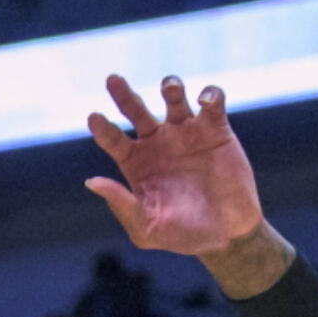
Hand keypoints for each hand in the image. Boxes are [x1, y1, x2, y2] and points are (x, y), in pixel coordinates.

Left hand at [84, 75, 262, 254]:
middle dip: (124, 94)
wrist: (227, 236)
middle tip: (113, 80)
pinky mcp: (216, 130)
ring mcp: (186, 133)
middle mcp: (158, 143)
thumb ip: (121, 204)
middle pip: (136, 110)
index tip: (94, 118)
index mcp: (137, 164)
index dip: (103, 128)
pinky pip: (212, 102)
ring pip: (173, 97)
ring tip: (170, 89)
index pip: (114, 140)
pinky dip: (210, 95)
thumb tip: (90, 181)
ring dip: (170, 87)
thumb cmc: (183, 236)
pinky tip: (205, 102)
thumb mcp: (147, 228)